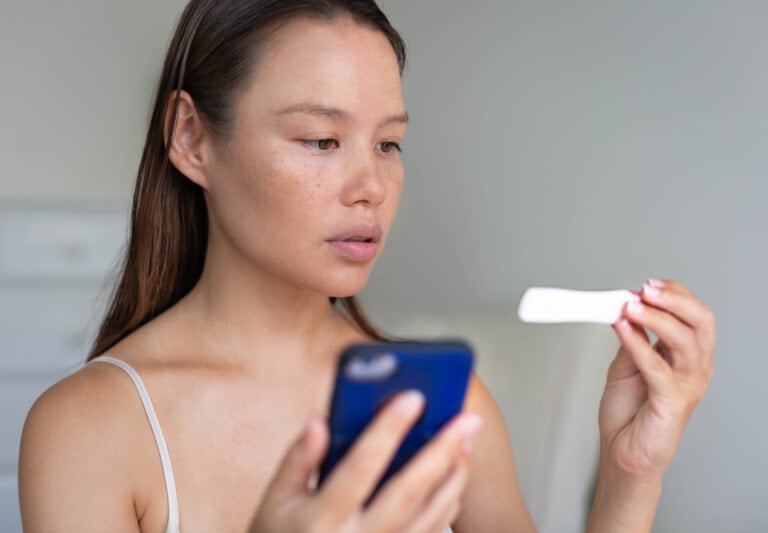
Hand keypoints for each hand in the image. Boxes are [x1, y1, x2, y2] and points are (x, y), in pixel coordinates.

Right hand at [249, 391, 481, 532]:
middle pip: (408, 490)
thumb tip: (320, 420)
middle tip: (469, 417)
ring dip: (453, 475)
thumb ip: (297, 460)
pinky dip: (448, 504)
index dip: (387, 430)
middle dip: (442, 450)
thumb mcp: (275, 502)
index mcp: (321, 520)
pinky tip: (456, 476)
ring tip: (467, 440)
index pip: (360, 467)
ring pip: (430, 514)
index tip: (413, 397)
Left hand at [599, 279, 714, 482]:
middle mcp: (693, 367)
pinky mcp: (673, 402)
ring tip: (630, 306)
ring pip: (685, 341)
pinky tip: (622, 330)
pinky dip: (639, 344)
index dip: (673, 294)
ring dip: (656, 318)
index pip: (692, 313)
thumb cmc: (629, 413)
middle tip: (646, 289)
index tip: (645, 284)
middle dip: (675, 300)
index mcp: (685, 354)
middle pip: (701, 321)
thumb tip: (625, 307)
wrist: (623, 453)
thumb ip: (630, 338)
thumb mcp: (624, 364)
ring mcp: (687, 385)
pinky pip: (658, 367)